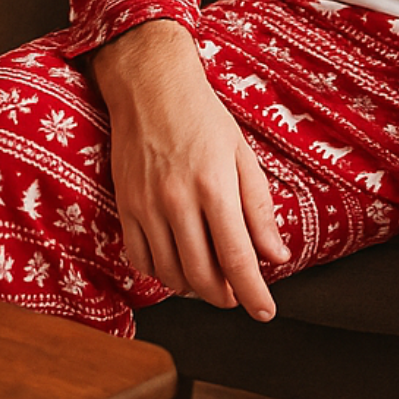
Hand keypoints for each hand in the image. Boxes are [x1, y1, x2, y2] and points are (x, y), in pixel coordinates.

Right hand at [90, 20, 289, 316]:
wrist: (151, 86)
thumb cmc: (203, 116)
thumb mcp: (241, 154)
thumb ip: (258, 207)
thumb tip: (274, 254)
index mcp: (214, 186)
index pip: (237, 257)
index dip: (253, 293)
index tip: (265, 312)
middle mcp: (178, 202)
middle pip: (201, 275)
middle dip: (224, 295)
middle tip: (238, 294)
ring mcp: (146, 207)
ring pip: (170, 274)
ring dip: (193, 287)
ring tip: (210, 278)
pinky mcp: (124, 207)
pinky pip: (140, 260)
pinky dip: (161, 272)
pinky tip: (178, 262)